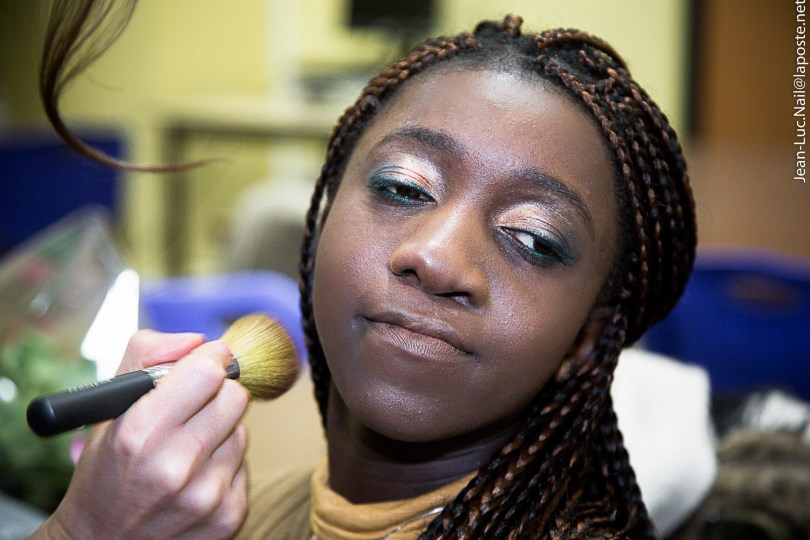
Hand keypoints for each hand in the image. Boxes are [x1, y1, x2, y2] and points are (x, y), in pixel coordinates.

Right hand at [33, 331, 249, 538]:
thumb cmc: (105, 473)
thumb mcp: (107, 409)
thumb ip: (147, 357)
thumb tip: (197, 341)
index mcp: (141, 433)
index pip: (208, 371)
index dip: (210, 359)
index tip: (207, 360)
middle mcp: (176, 465)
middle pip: (236, 396)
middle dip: (217, 393)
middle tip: (196, 406)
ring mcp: (206, 495)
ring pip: (243, 430)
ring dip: (220, 432)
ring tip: (187, 451)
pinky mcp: (229, 516)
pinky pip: (245, 465)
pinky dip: (225, 465)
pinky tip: (196, 478)